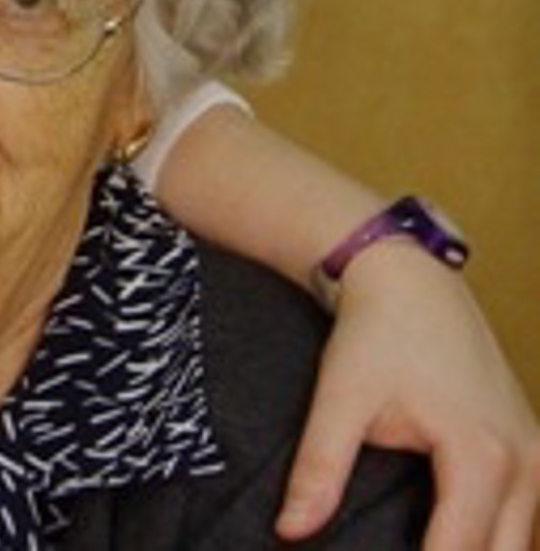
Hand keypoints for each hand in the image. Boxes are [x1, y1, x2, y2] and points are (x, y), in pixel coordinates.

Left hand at [279, 240, 539, 548]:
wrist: (410, 280)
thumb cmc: (377, 334)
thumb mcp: (340, 399)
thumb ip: (318, 469)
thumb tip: (290, 529)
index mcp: (481, 455)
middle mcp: (527, 463)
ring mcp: (539, 458)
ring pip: (524, 544)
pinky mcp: (534, 450)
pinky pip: (529, 520)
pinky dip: (498, 542)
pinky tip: (456, 543)